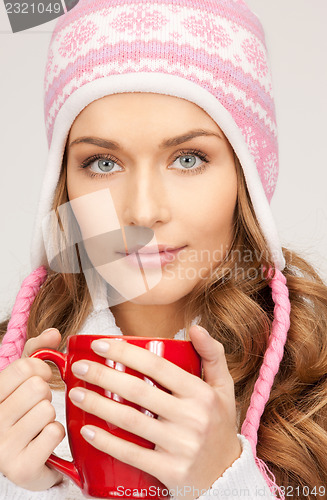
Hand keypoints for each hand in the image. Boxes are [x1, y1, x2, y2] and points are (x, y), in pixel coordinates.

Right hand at [0, 328, 64, 490]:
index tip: (41, 378)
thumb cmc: (24, 414)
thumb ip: (37, 352)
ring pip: (46, 410)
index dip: (41, 368)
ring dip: (50, 416)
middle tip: (39, 405)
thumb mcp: (24, 379)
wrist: (25, 462)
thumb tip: (54, 333)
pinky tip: (43, 442)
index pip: (23, 367)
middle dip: (46, 394)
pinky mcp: (21, 468)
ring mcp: (2, 448)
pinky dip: (55, 434)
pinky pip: (53, 432)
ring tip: (39, 425)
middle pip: (36, 388)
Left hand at [68, 326, 241, 498]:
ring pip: (131, 421)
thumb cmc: (219, 424)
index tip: (99, 344)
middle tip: (79, 367)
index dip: (125, 352)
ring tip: (75, 394)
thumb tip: (196, 327)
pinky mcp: (171, 471)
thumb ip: (212, 354)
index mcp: (202, 393)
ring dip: (98, 405)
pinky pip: (132, 455)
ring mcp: (182, 446)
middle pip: (138, 391)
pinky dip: (107, 442)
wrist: (228, 475)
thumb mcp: (224, 388)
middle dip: (102, 376)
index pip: (157, 367)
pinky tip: (87, 430)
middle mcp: (193, 418)